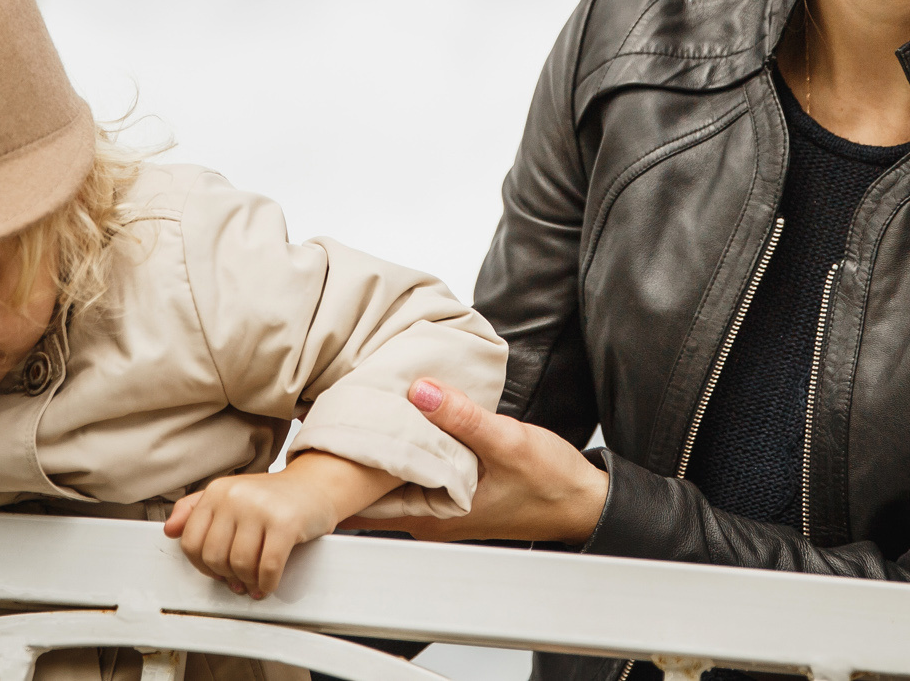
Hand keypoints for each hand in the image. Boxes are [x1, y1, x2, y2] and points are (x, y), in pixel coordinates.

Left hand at [163, 452, 397, 598]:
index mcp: (218, 491)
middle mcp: (235, 496)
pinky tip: (268, 583)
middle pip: (214, 557)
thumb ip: (196, 510)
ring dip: (248, 581)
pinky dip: (267, 583)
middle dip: (226, 575)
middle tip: (238, 577)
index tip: (216, 570)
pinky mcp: (285, 522)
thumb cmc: (273, 497)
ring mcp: (261, 508)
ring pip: (239, 564)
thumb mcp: (232, 496)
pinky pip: (267, 567)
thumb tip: (169, 529)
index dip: (202, 565)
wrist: (317, 486)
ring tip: (255, 580)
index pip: (191, 541)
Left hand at [361, 378, 607, 543]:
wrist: (582, 501)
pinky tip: (400, 422)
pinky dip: (402, 450)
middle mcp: (429, 518)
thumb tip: (420, 391)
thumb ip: (462, 417)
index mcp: (433, 515)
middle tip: (337, 413)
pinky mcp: (451, 493)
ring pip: (391, 481)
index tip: (328, 433)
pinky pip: (412, 473)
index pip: (363, 502)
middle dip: (352, 455)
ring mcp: (438, 508)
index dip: (341, 469)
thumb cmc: (550, 483)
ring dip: (379, 450)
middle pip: (369, 492)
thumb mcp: (507, 441)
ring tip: (363, 410)